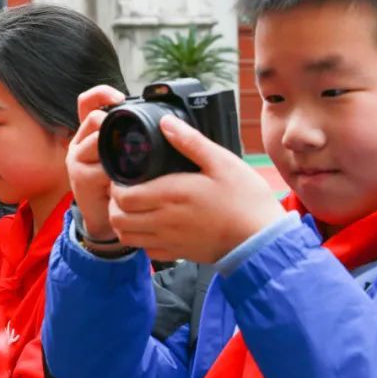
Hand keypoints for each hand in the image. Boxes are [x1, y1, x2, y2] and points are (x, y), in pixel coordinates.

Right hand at [67, 85, 127, 242]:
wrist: (106, 218)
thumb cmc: (120, 183)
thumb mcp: (125, 156)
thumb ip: (132, 138)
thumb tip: (164, 120)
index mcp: (90, 132)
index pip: (87, 101)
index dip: (102, 93)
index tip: (120, 98)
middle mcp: (79, 142)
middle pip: (95, 119)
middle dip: (116, 129)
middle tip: (132, 147)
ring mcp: (76, 160)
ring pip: (98, 141)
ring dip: (119, 155)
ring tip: (128, 169)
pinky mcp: (80, 178)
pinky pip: (103, 169)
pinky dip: (118, 176)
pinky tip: (123, 184)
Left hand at [107, 115, 285, 262]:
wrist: (262, 240)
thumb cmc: (245, 200)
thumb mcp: (221, 162)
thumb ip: (190, 142)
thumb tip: (166, 123)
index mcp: (170, 195)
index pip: (121, 196)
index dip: (115, 185)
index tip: (123, 175)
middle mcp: (163, 221)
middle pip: (117, 218)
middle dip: (114, 202)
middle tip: (125, 189)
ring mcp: (169, 241)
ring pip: (127, 236)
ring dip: (123, 221)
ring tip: (134, 206)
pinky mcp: (178, 254)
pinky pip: (146, 250)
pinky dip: (141, 238)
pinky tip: (152, 224)